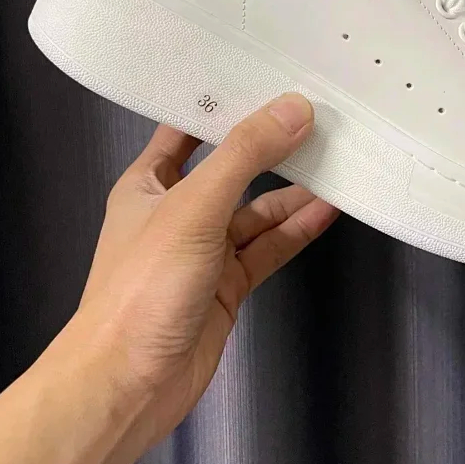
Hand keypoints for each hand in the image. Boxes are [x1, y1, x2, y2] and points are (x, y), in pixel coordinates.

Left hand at [75, 92, 338, 448]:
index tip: (268, 77)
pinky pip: (267, 249)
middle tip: (319, 117)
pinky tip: (328, 211)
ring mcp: (204, 251)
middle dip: (270, 147)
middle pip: (230, 169)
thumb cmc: (143, 286)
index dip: (223, 103)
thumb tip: (294, 108)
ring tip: (338, 162)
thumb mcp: (194, 207)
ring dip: (293, 192)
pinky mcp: (227, 287)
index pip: (187, 128)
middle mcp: (176, 211)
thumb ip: (244, 156)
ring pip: (255, 211)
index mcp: (148, 183)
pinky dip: (296, 230)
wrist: (126, 385)